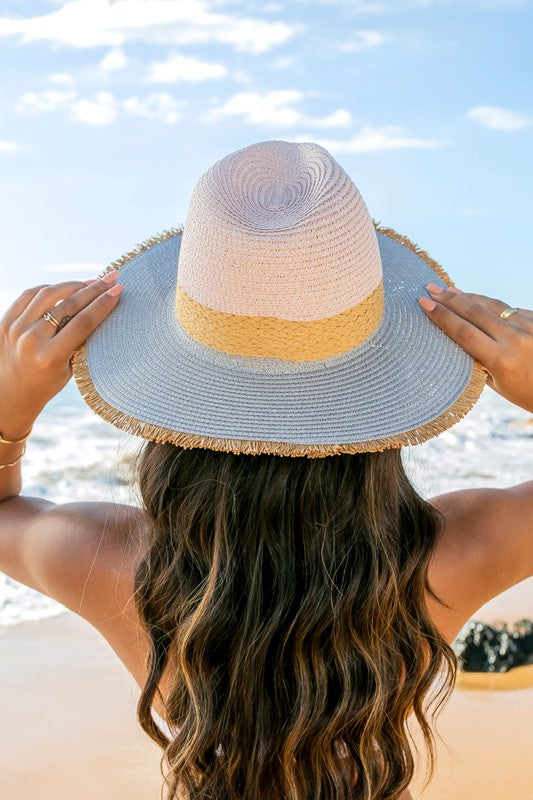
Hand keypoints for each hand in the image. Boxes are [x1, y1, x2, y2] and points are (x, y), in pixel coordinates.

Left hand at [0, 273, 123, 436]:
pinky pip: (29, 295)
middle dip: (94, 289)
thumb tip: (99, 306)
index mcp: (50, 356)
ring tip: (89, 283)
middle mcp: (31, 340)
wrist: (11, 394)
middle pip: (69, 305)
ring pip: (48, 294)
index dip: (103, 304)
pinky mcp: (5, 322)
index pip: (83, 322)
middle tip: (111, 277)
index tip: (118, 289)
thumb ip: (80, 340)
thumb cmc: (47, 384)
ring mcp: (15, 329)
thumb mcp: (69, 368)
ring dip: (72, 285)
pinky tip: (63, 289)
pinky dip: (48, 289)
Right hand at [419, 285, 532, 413]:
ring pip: (493, 305)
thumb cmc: (527, 394)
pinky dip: (492, 306)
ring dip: (469, 297)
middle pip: (475, 312)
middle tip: (431, 288)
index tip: (425, 303)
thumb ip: (480, 360)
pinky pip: (510, 309)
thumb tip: (458, 335)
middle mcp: (516, 340)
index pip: (464, 332)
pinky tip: (478, 302)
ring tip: (450, 290)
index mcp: (501, 361)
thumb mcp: (498, 385)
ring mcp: (530, 327)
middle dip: (450, 299)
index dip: (442, 316)